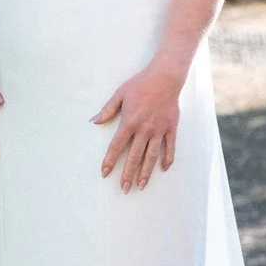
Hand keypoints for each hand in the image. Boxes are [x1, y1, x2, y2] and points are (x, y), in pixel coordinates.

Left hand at [94, 58, 185, 192]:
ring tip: (142, 186)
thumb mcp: (120, 94)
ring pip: (152, 156)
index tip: (105, 173)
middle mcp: (145, 129)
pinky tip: (164, 169)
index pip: (117, 146)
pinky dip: (168, 158)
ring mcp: (159, 130)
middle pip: (134, 156)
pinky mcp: (171, 128)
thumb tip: (94, 121)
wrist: (165, 77)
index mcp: (130, 121)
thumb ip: (107, 109)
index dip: (110, 160)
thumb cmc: (140, 84)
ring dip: (146, 172)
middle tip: (124, 189)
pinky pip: (170, 146)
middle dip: (128, 174)